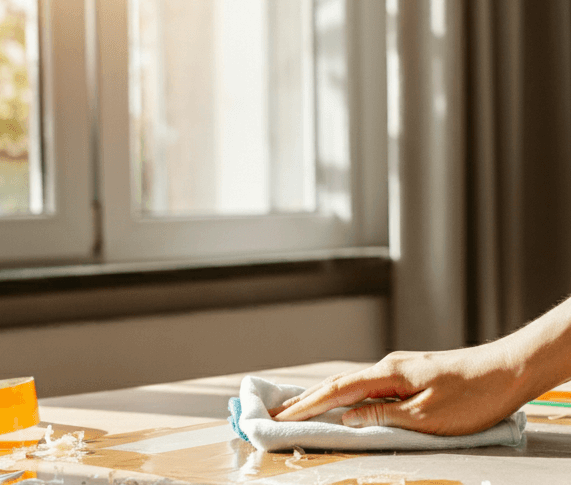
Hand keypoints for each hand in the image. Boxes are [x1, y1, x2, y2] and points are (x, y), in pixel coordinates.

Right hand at [270, 344, 530, 435]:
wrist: (507, 370)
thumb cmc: (472, 396)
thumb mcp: (427, 416)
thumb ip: (384, 416)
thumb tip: (348, 417)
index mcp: (389, 374)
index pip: (338, 391)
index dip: (307, 406)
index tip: (281, 418)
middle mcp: (388, 366)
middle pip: (338, 384)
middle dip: (305, 399)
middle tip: (277, 413)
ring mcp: (399, 368)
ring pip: (352, 384)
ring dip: (323, 397)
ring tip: (298, 408)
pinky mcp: (410, 375)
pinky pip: (368, 386)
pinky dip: (346, 395)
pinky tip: (342, 403)